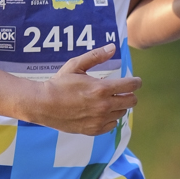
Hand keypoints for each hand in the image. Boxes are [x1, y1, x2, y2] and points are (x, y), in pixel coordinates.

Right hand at [24, 43, 139, 134]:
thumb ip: (96, 56)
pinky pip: (112, 125)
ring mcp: (99, 120)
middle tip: (124, 91)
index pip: (131, 86)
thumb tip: (112, 47)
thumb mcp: (76, 65)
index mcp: (101, 88)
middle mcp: (103, 106)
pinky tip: (102, 112)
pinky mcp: (93, 130)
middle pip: (131, 101)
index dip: (136, 82)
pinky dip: (110, 118)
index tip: (135, 81)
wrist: (43, 105)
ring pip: (122, 113)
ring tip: (109, 100)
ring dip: (119, 106)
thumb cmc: (59, 83)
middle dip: (130, 95)